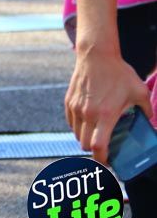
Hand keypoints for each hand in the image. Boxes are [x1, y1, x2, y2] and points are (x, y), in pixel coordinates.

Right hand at [65, 47, 151, 163]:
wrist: (96, 56)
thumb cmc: (119, 73)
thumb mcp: (139, 92)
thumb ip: (146, 110)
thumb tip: (149, 122)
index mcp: (105, 114)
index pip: (98, 145)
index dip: (101, 158)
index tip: (108, 162)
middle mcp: (88, 113)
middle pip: (84, 144)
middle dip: (94, 150)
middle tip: (104, 149)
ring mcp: (76, 107)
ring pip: (76, 134)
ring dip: (85, 138)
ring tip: (96, 134)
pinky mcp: (69, 101)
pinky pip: (71, 122)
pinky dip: (78, 127)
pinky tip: (88, 122)